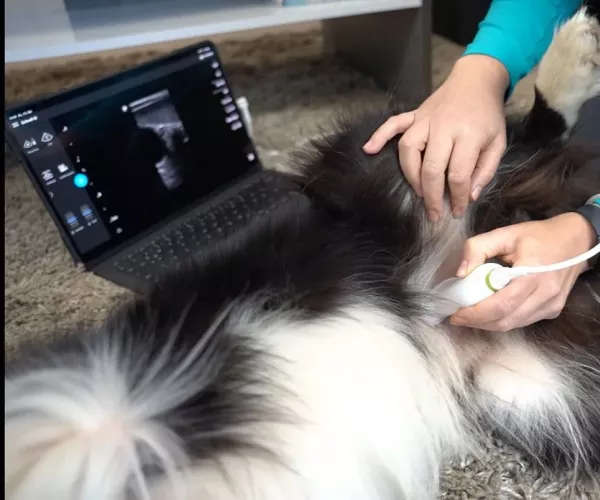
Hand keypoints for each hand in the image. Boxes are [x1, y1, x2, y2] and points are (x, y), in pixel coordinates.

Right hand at [363, 55, 508, 220]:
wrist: (477, 81)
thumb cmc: (488, 116)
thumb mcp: (498, 142)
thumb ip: (486, 170)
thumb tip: (470, 195)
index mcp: (468, 135)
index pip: (458, 174)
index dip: (458, 197)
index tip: (458, 210)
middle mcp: (443, 127)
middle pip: (431, 167)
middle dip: (432, 196)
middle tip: (434, 214)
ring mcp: (425, 120)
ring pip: (408, 150)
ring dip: (411, 175)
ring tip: (419, 192)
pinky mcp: (414, 114)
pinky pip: (393, 124)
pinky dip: (379, 136)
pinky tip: (369, 149)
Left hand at [450, 213, 596, 330]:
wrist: (578, 240)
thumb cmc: (538, 236)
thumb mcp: (505, 233)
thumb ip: (478, 248)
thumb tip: (461, 273)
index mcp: (532, 273)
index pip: (500, 304)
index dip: (475, 314)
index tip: (455, 314)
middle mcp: (544, 293)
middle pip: (505, 320)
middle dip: (477, 322)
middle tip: (458, 317)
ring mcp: (551, 304)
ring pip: (513, 324)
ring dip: (488, 324)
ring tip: (470, 315)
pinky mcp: (553, 309)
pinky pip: (523, 321)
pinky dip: (503, 320)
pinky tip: (490, 312)